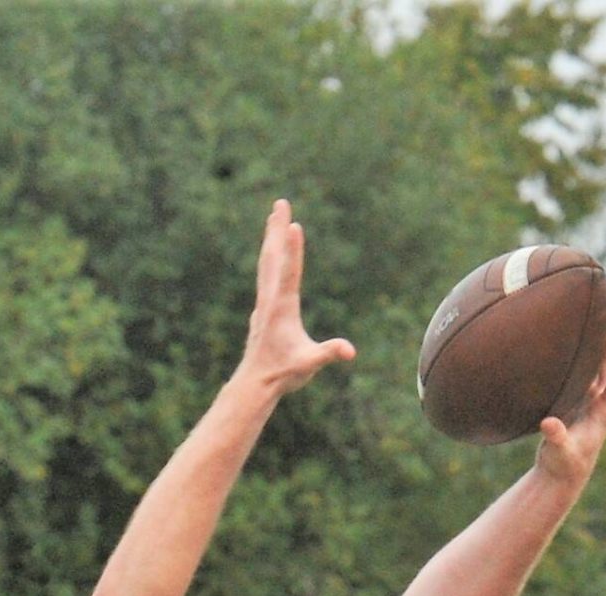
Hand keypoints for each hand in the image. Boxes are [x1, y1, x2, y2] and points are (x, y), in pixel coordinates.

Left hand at [240, 198, 355, 394]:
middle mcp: (270, 299)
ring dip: (271, 237)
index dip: (293, 249)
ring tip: (273, 216)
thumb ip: (329, 353)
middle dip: (278, 229)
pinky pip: (265, 273)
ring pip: (267, 262)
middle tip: (280, 203)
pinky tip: (270, 251)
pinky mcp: (262, 307)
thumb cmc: (283, 373)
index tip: (293, 224)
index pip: (289, 272)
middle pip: (274, 257)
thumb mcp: (309, 364)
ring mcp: (264, 302)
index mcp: (282, 307)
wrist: (256, 382)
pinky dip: (269, 256)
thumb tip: (350, 351)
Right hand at [535, 334, 605, 487]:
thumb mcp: (560, 454)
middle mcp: (599, 405)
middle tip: (605, 318)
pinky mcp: (575, 402)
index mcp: (603, 415)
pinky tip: (571, 341)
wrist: (559, 477)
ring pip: (597, 370)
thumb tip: (550, 424)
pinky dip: (580, 359)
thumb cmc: (562, 467)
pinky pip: (582, 375)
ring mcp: (587, 402)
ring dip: (597, 349)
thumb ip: (557, 439)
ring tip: (592, 322)